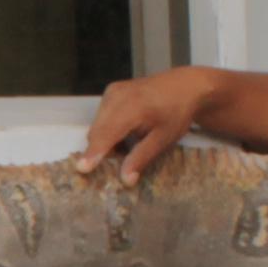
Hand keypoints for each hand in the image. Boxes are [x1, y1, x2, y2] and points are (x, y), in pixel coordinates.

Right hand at [77, 70, 211, 182]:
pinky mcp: (111, 91)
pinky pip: (102, 117)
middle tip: (119, 164)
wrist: (185, 86)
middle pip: (97, 131)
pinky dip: (108, 130)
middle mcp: (117, 96)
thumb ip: (141, 158)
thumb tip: (125, 180)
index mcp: (133, 107)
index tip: (82, 169)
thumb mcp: (163, 139)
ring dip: (105, 141)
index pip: (106, 134)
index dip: (94, 153)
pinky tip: (126, 133)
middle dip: (101, 151)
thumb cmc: (177, 113)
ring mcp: (112, 91)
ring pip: (97, 125)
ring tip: (128, 146)